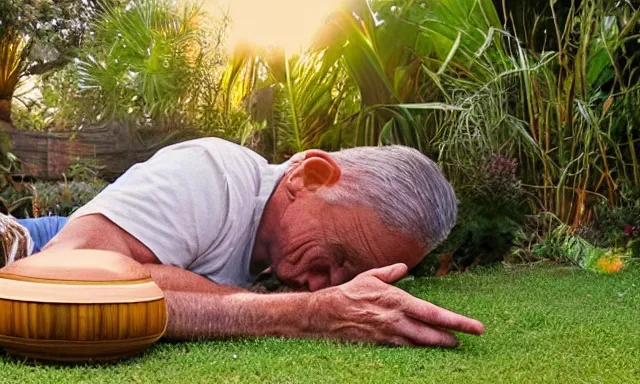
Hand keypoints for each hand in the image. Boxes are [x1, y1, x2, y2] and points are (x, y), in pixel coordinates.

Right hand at [311, 263, 484, 346]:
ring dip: (437, 345)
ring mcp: (390, 334)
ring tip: (452, 345)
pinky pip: (405, 349)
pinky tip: (426, 349)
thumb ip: (390, 272)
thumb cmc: (349, 293)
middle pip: (432, 333)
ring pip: (421, 344)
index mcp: (398, 300)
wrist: (327, 314)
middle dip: (452, 337)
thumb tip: (403, 268)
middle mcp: (397, 319)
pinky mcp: (382, 343)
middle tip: (468, 340)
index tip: (475, 326)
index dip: (457, 321)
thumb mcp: (371, 276)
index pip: (434, 313)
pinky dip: (418, 349)